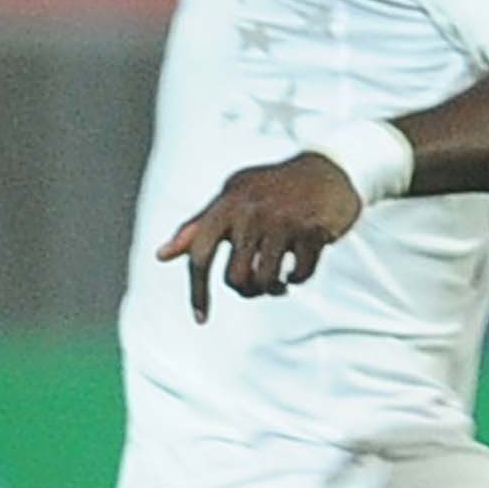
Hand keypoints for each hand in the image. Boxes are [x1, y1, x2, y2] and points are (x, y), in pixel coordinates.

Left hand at [158, 155, 362, 321]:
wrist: (327, 169)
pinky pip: (299, 274)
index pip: (200, 254)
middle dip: (247, 291)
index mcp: (227, 203)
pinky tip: (297, 272)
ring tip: (277, 283)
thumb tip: (160, 255)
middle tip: (256, 285)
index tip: (200, 318)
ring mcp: (283, 220)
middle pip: (236, 278)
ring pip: (265, 280)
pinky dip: (298, 280)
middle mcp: (252, 211)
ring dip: (271, 289)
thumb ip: (197, 228)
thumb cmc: (270, 189)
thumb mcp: (231, 199)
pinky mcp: (312, 230)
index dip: (197, 290)